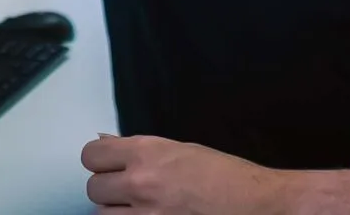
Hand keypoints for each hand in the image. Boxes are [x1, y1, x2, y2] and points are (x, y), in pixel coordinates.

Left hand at [83, 135, 290, 214]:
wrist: (258, 206)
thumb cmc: (226, 177)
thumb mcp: (181, 150)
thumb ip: (139, 149)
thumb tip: (107, 142)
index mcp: (147, 153)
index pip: (91, 155)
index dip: (100, 160)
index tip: (108, 165)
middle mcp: (141, 183)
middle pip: (93, 188)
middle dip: (108, 189)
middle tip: (127, 190)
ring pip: (102, 214)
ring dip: (117, 211)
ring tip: (140, 207)